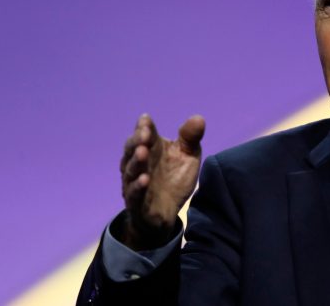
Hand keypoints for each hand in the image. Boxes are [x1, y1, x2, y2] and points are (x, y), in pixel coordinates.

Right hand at [120, 114, 205, 248]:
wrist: (168, 211)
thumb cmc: (174, 178)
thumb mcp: (187, 156)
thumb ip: (190, 138)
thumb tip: (199, 118)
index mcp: (150, 148)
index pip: (144, 134)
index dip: (144, 126)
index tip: (146, 120)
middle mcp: (138, 163)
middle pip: (132, 149)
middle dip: (137, 140)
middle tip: (144, 133)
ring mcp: (134, 182)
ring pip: (131, 170)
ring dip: (136, 161)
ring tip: (142, 152)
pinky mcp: (136, 202)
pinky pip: (134, 194)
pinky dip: (137, 186)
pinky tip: (144, 180)